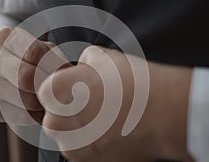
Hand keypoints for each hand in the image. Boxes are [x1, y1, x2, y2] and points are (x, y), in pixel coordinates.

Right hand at [0, 27, 61, 123]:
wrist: (3, 72)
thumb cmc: (32, 60)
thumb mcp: (46, 52)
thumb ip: (57, 61)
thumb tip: (71, 79)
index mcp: (7, 37)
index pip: (35, 53)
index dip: (52, 67)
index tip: (58, 74)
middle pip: (26, 78)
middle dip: (46, 87)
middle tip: (54, 91)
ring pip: (24, 100)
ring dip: (42, 104)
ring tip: (45, 99)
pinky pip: (18, 115)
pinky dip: (33, 115)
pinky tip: (34, 108)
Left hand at [38, 45, 193, 161]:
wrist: (163, 113)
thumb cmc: (133, 83)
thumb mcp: (103, 57)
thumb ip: (82, 61)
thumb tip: (81, 66)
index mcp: (54, 92)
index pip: (45, 91)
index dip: (62, 89)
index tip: (75, 89)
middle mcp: (56, 121)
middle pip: (53, 115)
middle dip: (68, 110)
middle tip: (93, 103)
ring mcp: (71, 145)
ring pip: (66, 134)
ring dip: (78, 127)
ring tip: (104, 117)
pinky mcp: (86, 161)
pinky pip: (80, 148)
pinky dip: (90, 141)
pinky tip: (109, 130)